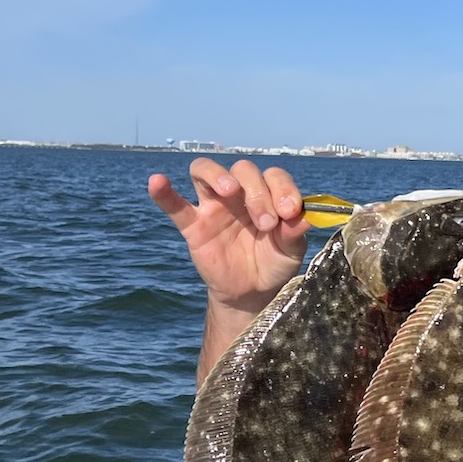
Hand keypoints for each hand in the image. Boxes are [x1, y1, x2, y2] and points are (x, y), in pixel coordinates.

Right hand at [148, 159, 311, 318]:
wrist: (251, 291)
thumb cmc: (273, 263)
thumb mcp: (290, 251)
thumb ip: (295, 233)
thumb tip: (305, 216)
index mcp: (267, 194)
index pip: (273, 176)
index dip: (283, 189)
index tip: (289, 212)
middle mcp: (240, 193)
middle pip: (242, 170)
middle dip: (256, 192)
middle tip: (265, 222)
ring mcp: (213, 206)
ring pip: (205, 171)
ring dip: (217, 175)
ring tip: (228, 190)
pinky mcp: (193, 226)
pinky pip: (174, 205)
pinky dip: (163, 192)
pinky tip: (157, 181)